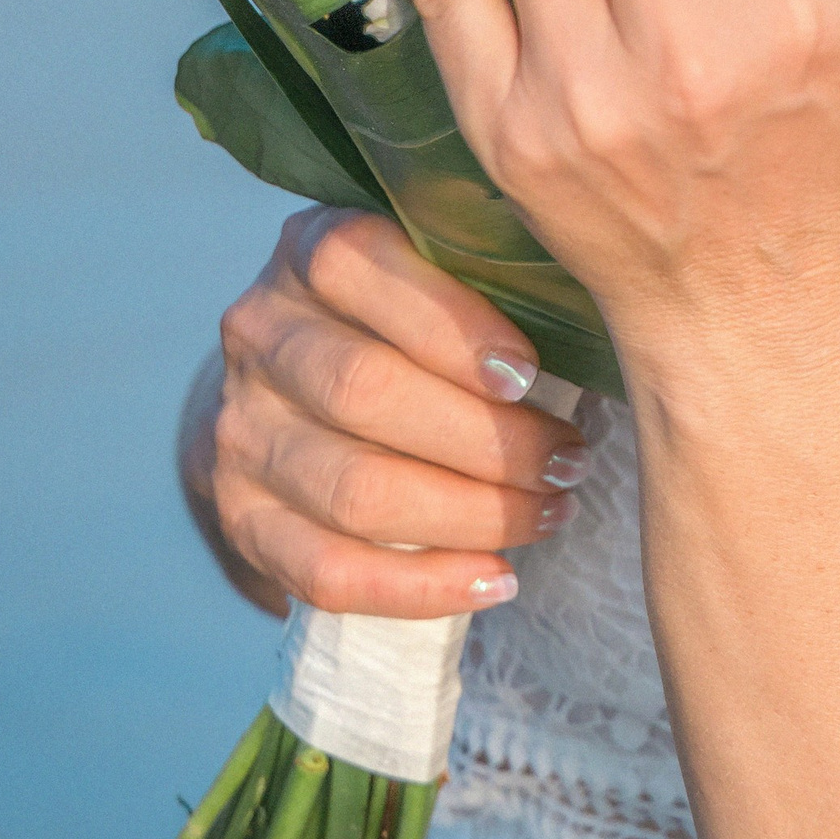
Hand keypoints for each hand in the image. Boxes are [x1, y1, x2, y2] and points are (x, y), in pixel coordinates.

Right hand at [201, 205, 589, 618]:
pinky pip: (326, 571)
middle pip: (365, 393)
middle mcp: (260, 335)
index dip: (448, 325)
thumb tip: (600, 299)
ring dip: (471, 515)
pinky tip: (494, 580)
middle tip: (570, 461)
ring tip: (551, 513)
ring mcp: (239, 430)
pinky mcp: (240, 518)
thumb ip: (491, 267)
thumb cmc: (409, 323)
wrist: (296, 395)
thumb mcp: (434, 268)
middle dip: (486, 440)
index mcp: (309, 252)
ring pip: (355, 489)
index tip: (531, 376)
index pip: (357, 268)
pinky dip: (420, 586)